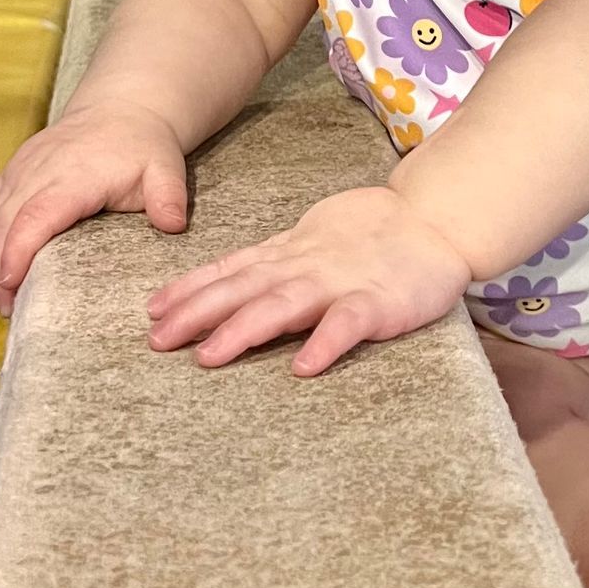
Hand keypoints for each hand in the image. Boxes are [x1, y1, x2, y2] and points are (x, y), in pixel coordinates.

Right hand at [0, 102, 189, 313]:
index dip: (17, 251)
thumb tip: (172, 225)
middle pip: (5, 222)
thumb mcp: (165, 169)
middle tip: (6, 309)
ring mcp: (23, 167)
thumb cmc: (144, 147)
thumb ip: (168, 197)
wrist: (123, 110)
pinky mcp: (15, 169)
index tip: (9, 285)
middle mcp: (40, 170)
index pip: (36, 215)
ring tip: (0, 297)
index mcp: (74, 175)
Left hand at [146, 185, 471, 374]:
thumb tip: (224, 282)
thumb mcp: (312, 239)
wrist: (436, 219)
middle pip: (244, 288)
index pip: (231, 270)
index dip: (191, 289)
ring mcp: (341, 283)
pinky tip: (303, 368)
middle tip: (157, 340)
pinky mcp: (378, 302)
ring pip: (284, 305)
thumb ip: (274, 262)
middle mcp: (306, 267)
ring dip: (243, 329)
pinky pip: (348, 323)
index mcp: (290, 254)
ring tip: (208, 358)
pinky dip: (325, 342)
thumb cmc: (373, 233)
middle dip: (197, 313)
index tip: (152, 310)